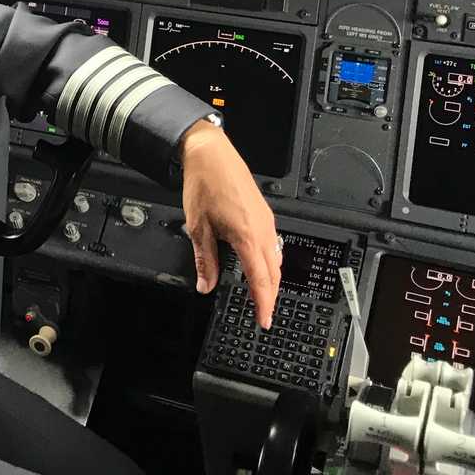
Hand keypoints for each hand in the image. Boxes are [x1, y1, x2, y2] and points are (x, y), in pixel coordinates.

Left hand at [179, 121, 280, 328]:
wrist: (211, 154)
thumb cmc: (205, 184)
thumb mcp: (198, 227)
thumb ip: (205, 260)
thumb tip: (205, 285)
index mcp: (247, 236)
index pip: (261, 279)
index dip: (264, 303)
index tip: (264, 320)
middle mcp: (263, 230)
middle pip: (274, 273)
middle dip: (270, 295)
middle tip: (264, 312)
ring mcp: (267, 220)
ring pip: (276, 258)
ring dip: (271, 278)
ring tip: (261, 293)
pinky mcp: (265, 213)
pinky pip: (273, 244)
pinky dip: (270, 260)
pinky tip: (260, 263)